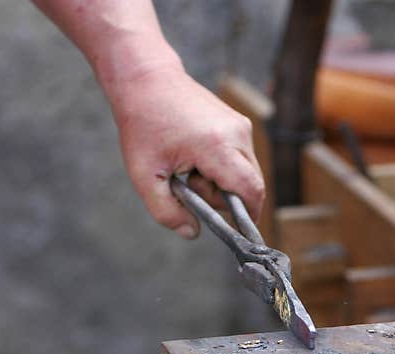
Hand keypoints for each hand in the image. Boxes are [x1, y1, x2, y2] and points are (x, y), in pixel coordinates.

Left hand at [109, 67, 264, 238]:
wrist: (146, 79)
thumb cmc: (143, 123)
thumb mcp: (145, 176)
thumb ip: (167, 212)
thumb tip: (192, 232)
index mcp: (217, 146)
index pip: (251, 191)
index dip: (248, 215)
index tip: (236, 229)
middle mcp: (237, 134)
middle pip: (251, 185)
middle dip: (225, 198)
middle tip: (191, 186)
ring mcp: (241, 126)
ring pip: (247, 173)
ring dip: (222, 182)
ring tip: (191, 168)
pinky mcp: (239, 123)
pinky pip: (242, 159)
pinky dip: (223, 168)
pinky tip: (197, 157)